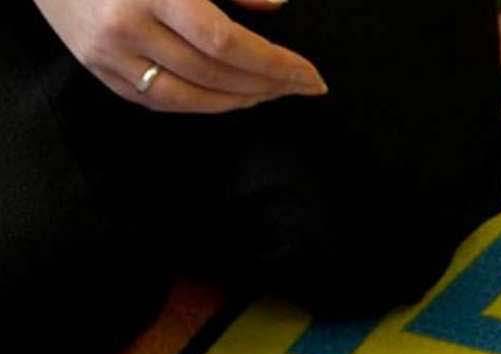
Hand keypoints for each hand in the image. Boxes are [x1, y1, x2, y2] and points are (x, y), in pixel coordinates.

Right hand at [31, 0, 325, 112]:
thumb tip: (277, 5)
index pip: (226, 43)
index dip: (275, 65)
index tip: (312, 77)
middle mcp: (125, 26)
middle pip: (211, 74)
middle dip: (264, 85)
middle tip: (299, 86)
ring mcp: (105, 52)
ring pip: (186, 97)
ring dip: (236, 101)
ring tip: (269, 94)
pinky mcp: (94, 68)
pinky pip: (155, 101)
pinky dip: (198, 104)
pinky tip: (227, 97)